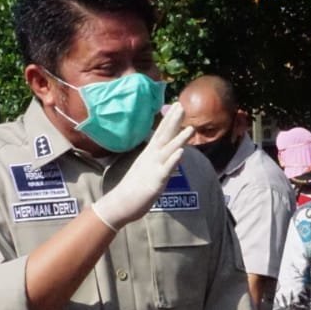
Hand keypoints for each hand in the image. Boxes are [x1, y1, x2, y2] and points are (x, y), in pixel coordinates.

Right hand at [91, 105, 193, 229]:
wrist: (119, 204)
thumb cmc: (133, 188)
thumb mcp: (148, 170)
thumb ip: (159, 160)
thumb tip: (171, 154)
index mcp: (149, 154)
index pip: (160, 133)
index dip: (169, 119)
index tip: (177, 105)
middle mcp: (151, 158)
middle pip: (164, 136)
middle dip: (174, 121)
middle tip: (182, 105)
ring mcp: (153, 168)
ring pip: (167, 151)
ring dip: (179, 139)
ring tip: (190, 128)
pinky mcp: (155, 181)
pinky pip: (166, 169)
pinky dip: (173, 160)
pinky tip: (181, 152)